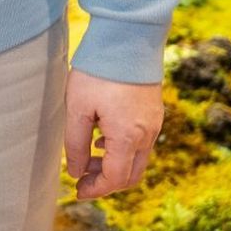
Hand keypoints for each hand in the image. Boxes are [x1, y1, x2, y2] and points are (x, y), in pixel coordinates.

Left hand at [64, 70, 162, 199]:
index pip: (116, 179)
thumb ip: (75, 144)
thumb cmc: (98, 73)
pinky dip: (123, 150)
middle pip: (131, 175)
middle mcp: (147, 135)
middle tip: (81, 178)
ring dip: (114, 165)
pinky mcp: (154, 113)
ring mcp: (154, 124)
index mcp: (128, 137)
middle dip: (105, 181)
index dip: (96, 189)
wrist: (128, 40)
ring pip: (137, 160)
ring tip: (87, 156)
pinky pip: (142, 143)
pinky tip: (102, 140)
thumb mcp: (77, 108)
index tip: (77, 190)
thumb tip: (75, 171)